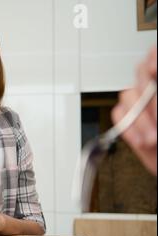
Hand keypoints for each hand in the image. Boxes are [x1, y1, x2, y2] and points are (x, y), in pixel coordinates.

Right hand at [111, 46, 156, 174]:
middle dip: (147, 96)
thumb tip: (152, 77)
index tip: (154, 69)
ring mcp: (140, 103)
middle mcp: (153, 88)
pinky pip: (119, 116)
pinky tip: (142, 141)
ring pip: (128, 96)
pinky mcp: (128, 119)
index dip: (154, 58)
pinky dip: (129, 130)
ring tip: (153, 138)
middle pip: (140, 72)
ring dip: (140, 120)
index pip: (155, 55)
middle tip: (157, 117)